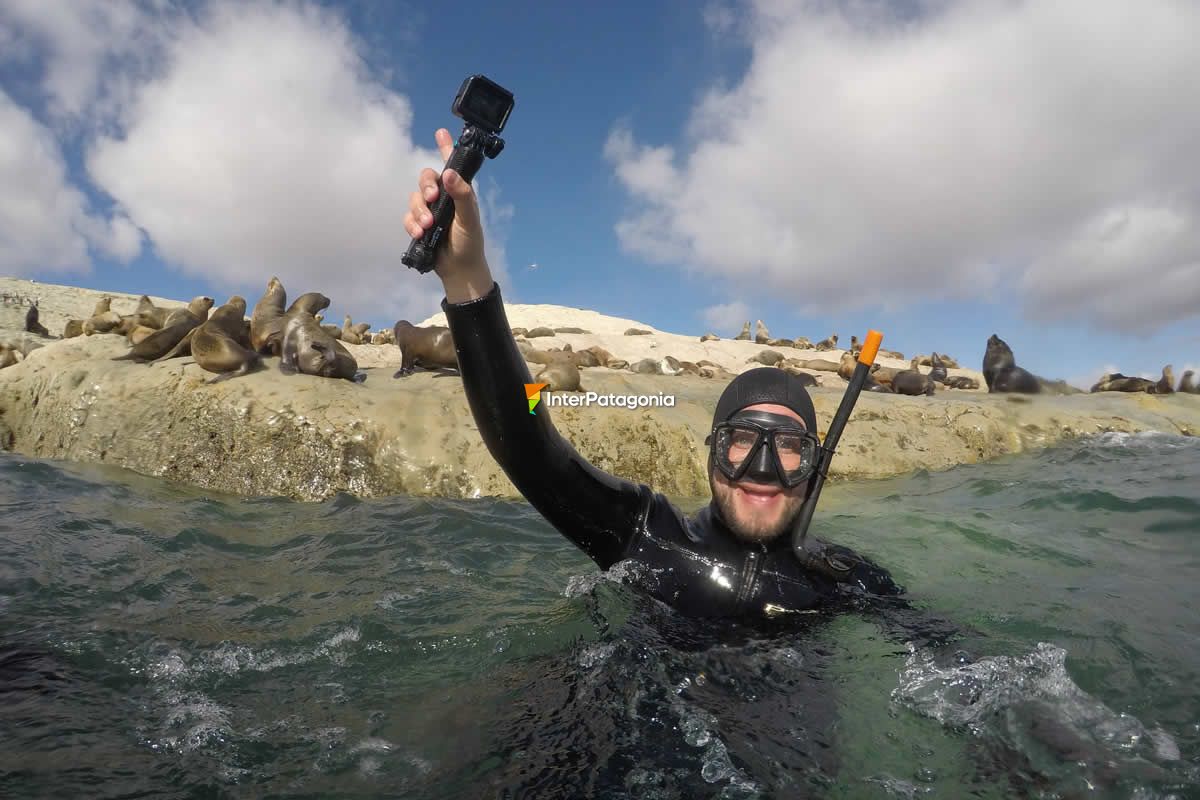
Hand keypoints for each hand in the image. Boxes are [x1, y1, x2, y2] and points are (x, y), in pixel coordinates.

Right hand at [405, 128, 493, 300]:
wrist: (458, 269)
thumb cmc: (470, 242)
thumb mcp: (469, 218)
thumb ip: (462, 196)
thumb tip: (448, 174)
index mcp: (458, 191)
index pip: (452, 164)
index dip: (446, 147)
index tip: (441, 132)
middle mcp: (443, 197)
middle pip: (426, 178)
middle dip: (426, 186)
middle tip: (432, 198)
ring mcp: (429, 211)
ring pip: (414, 198)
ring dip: (418, 210)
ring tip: (427, 225)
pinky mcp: (419, 225)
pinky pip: (407, 217)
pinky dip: (411, 224)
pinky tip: (419, 233)